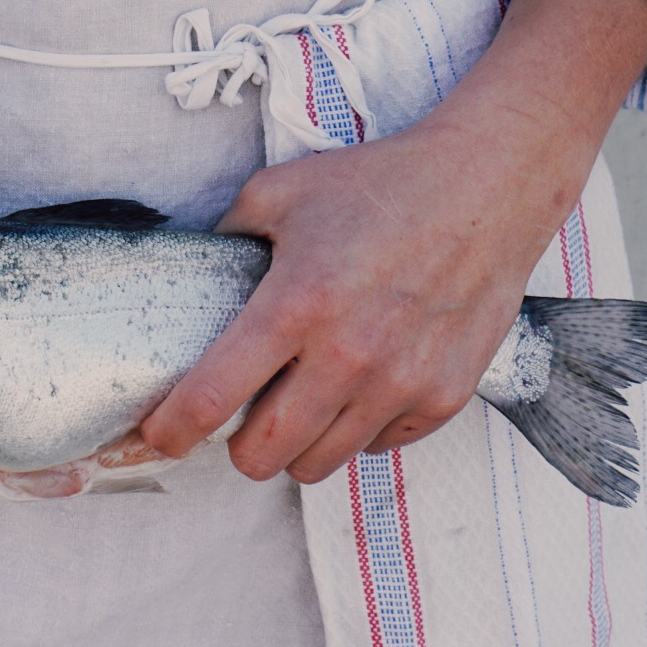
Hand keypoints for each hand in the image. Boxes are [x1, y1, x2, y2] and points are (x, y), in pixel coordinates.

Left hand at [140, 0, 646, 481]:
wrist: (489, 185)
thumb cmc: (381, 183)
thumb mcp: (281, 191)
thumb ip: (228, 236)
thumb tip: (194, 272)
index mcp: (296, 304)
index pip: (212, 397)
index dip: (170, 430)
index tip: (156, 438)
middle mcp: (348, 355)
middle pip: (262, 456)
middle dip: (238, 447)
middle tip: (241, 419)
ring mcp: (400, 383)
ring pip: (319, 463)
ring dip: (297, 443)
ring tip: (300, 404)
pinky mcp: (443, 396)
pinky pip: (378, 446)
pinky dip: (358, 429)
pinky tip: (360, 386)